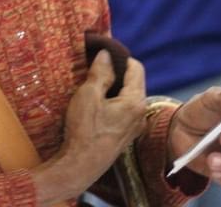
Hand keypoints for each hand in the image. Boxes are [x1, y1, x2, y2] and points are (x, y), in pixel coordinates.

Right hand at [32, 52, 146, 204]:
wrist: (80, 167)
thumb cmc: (84, 130)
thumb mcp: (88, 95)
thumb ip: (100, 72)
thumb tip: (107, 53)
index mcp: (136, 101)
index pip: (136, 68)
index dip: (120, 57)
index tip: (103, 53)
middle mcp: (140, 114)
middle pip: (133, 83)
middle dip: (116, 73)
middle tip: (95, 68)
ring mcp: (134, 127)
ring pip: (128, 97)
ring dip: (113, 88)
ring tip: (93, 85)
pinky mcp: (125, 136)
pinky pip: (123, 111)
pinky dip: (112, 102)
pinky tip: (96, 105)